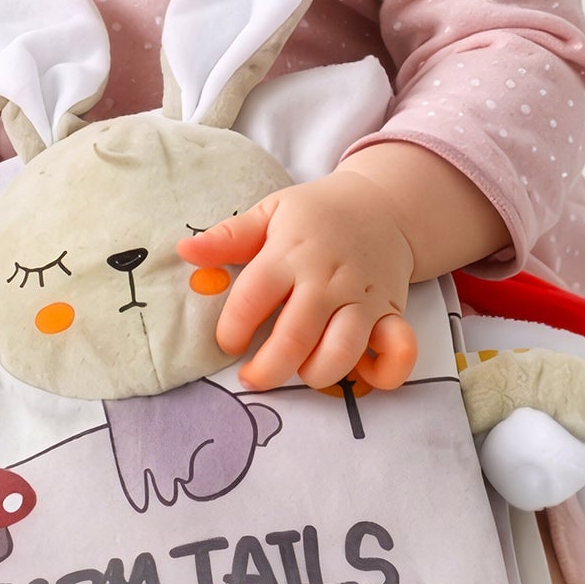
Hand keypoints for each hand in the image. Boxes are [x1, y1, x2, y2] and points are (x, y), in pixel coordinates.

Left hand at [177, 169, 420, 392]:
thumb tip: (184, 251)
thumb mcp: (269, 213)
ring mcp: (363, 298)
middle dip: (268, 369)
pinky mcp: (393, 312)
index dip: (233, 328)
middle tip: (252, 378)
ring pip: (343, 350)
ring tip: (299, 373)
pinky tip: (362, 376)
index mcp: (290, 253)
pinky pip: (400, 351)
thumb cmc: (315, 215)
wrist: (383, 205)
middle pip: (296, 336)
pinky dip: (386, 373)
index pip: (253, 297)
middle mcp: (327, 279)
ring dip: (317, 374)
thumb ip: (227, 236)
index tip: (227, 342)